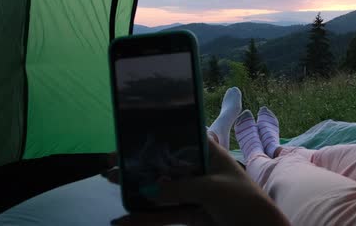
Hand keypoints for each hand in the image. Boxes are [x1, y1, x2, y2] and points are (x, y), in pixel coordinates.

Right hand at [104, 138, 289, 225]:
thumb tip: (149, 190)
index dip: (157, 137)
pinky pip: (164, 215)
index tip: (131, 136)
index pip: (180, 139)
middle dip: (139, 165)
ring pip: (160, 190)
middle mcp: (199, 171)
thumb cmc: (244, 200)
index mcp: (210, 154)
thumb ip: (179, 188)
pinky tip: (124, 219)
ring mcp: (193, 193)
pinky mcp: (191, 215)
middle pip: (164, 166)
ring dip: (136, 190)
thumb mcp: (212, 189)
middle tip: (112, 163)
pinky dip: (145, 218)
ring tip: (111, 182)